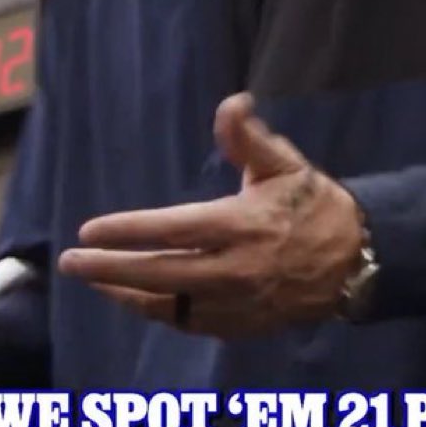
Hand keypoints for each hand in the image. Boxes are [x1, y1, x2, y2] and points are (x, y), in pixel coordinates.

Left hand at [58, 93, 363, 335]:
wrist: (355, 260)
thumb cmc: (313, 205)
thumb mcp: (284, 163)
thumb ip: (248, 137)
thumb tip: (232, 101)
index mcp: (240, 225)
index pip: (170, 230)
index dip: (126, 231)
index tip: (90, 229)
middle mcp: (234, 269)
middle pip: (157, 273)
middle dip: (108, 268)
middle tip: (71, 262)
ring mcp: (236, 303)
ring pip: (168, 305)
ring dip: (126, 294)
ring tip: (95, 282)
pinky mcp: (241, 325)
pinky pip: (189, 322)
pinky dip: (159, 312)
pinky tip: (138, 299)